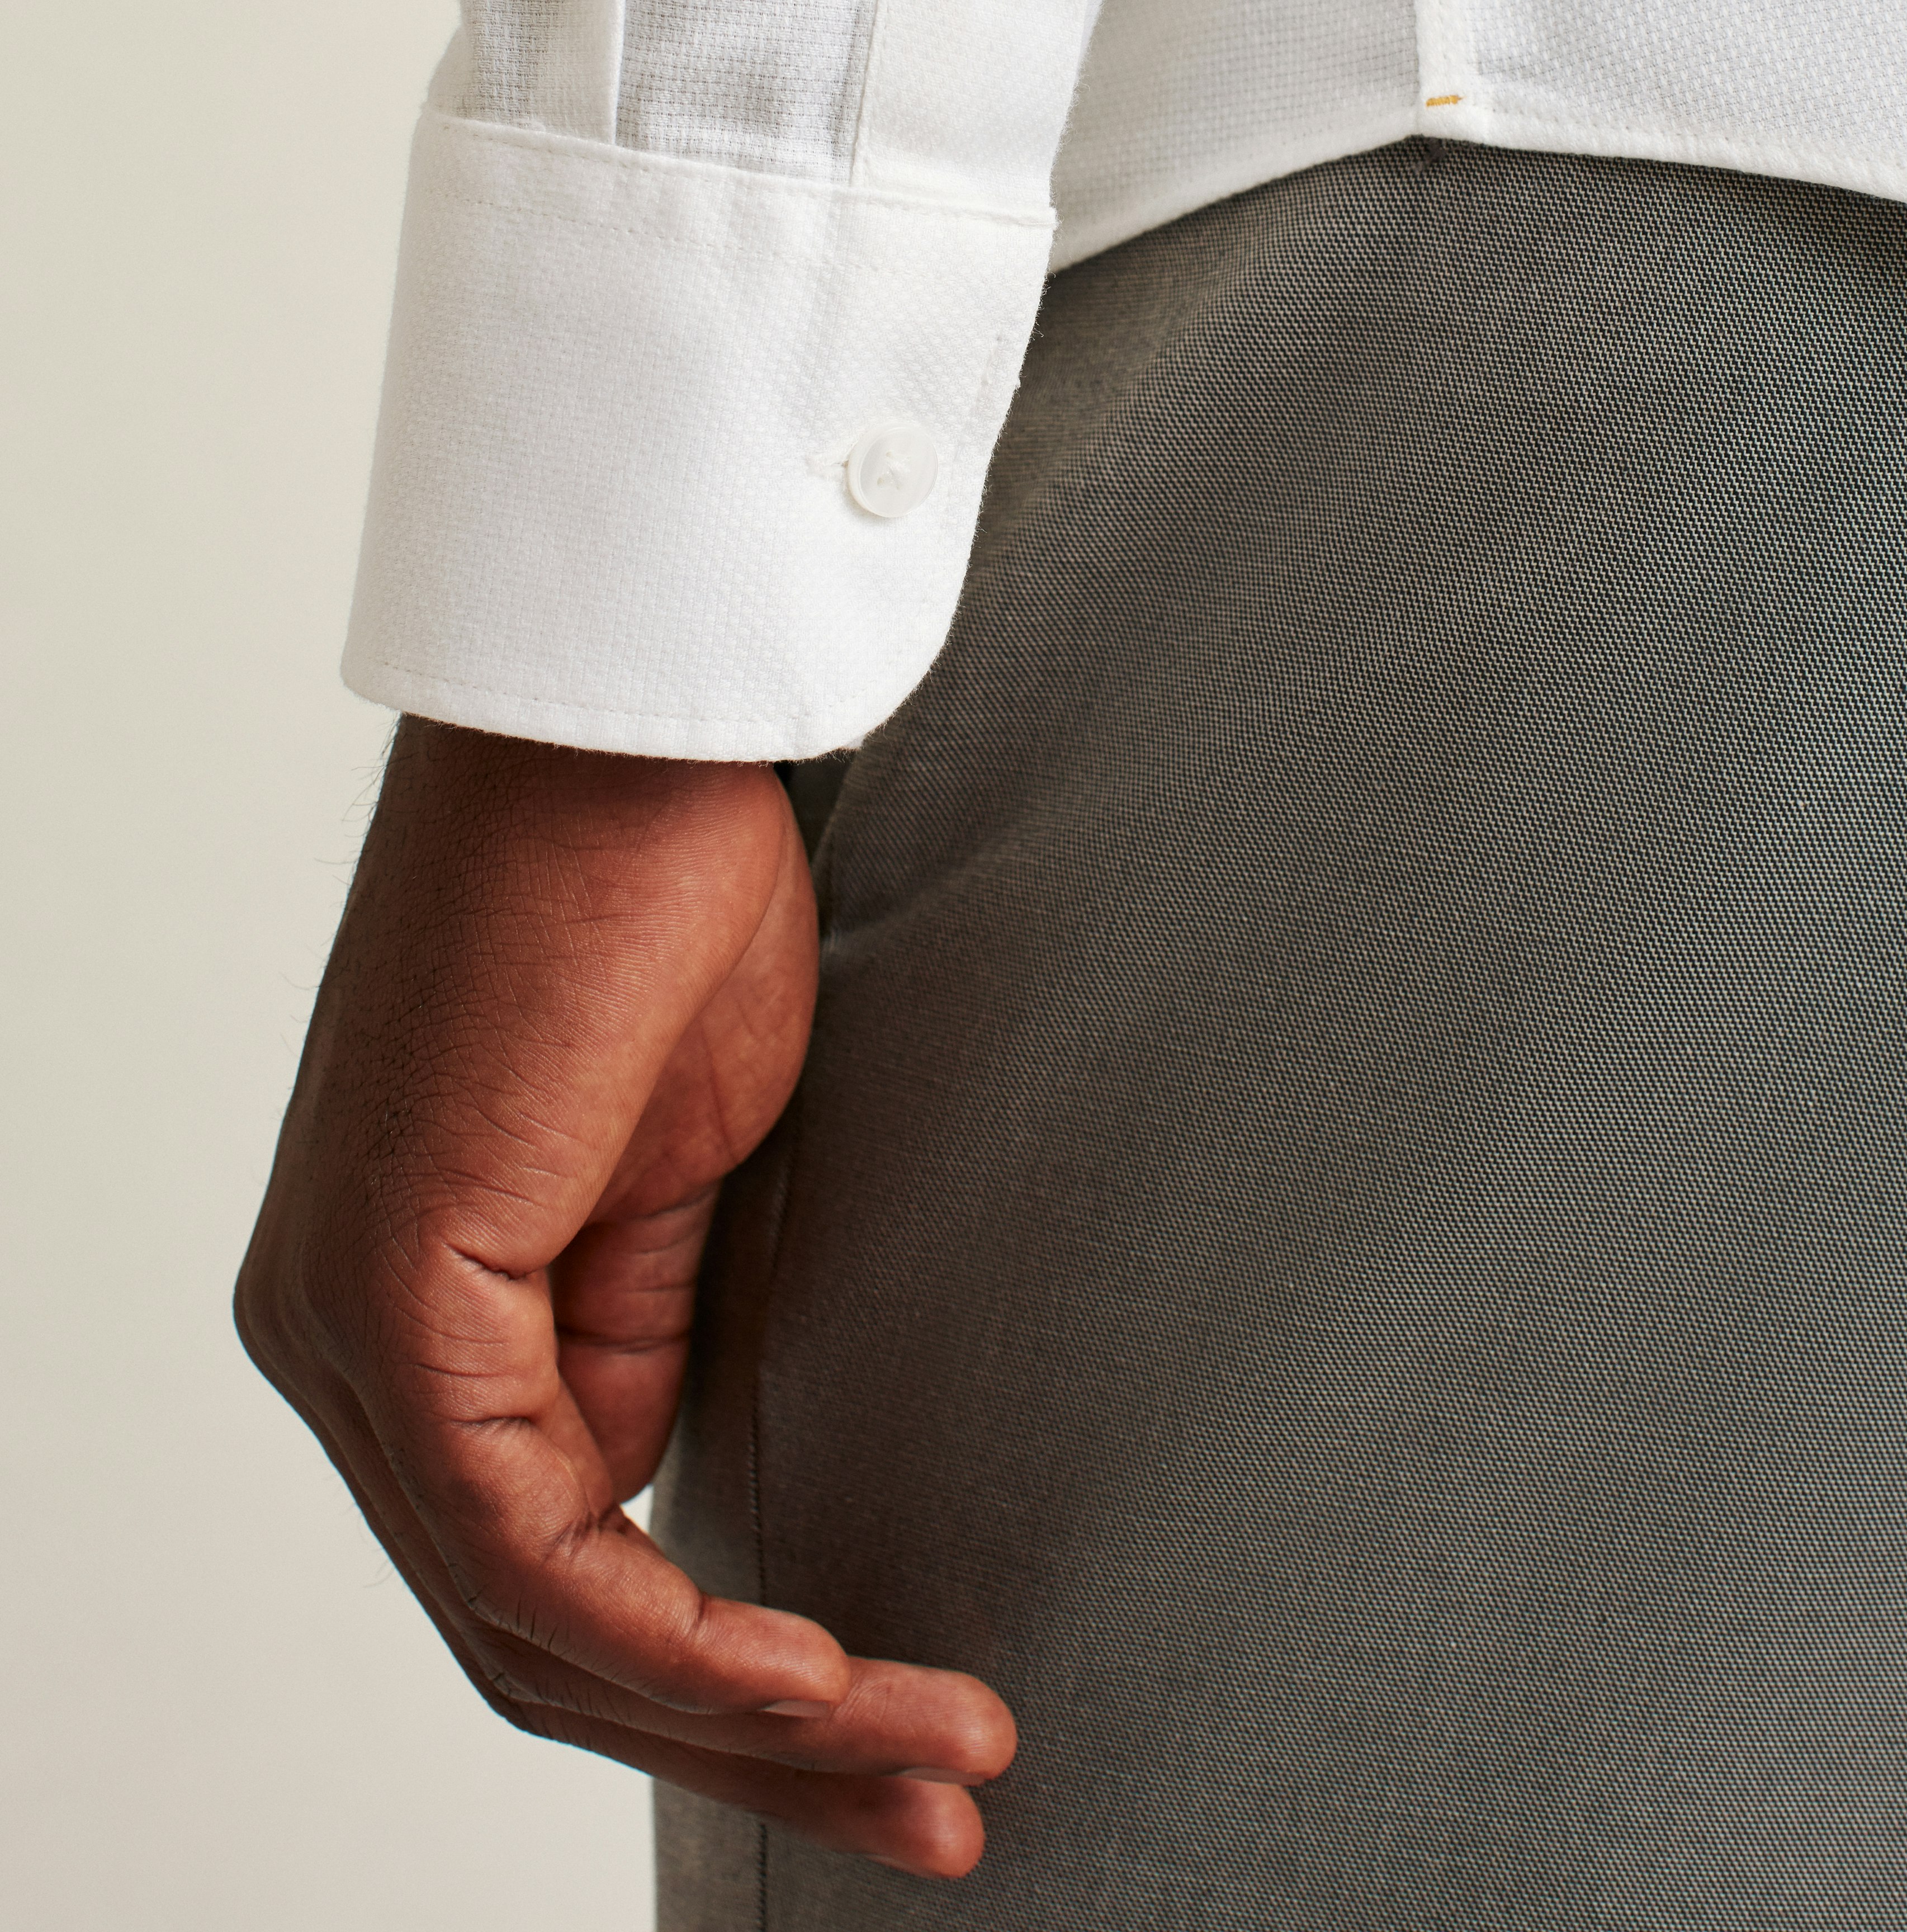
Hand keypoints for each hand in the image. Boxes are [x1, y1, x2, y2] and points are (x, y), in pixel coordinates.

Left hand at [236, 717, 1014, 1873]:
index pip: (553, 1574)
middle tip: (932, 1802)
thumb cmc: (654, 894)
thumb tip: (669, 1494)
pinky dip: (679, 1638)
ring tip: (928, 1754)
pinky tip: (815, 1676)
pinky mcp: (384, 1300)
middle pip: (535, 1639)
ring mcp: (349, 1332)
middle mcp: (345, 1347)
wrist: (622, 733)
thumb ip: (644, 1334)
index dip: (729, 1687)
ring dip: (753, 1719)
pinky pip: (524, 1545)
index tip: (900, 1720)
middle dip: (758, 1748)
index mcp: (411, 1316)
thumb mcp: (675, 1173)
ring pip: (532, 1627)